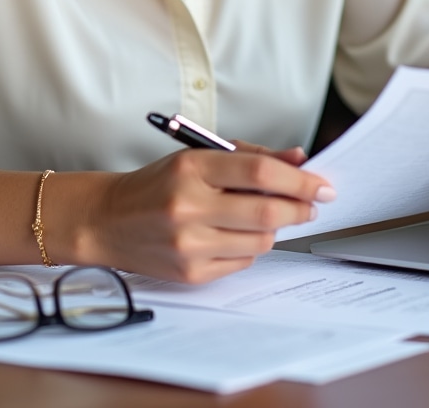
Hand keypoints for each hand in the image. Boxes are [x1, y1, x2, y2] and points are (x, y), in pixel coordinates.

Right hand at [92, 145, 335, 283]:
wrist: (107, 220)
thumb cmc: (157, 184)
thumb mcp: (197, 156)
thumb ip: (249, 157)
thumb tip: (298, 160)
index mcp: (191, 167)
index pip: (259, 172)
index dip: (299, 179)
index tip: (322, 183)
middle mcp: (188, 205)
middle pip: (266, 210)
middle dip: (300, 207)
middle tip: (312, 203)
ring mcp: (188, 244)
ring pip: (261, 241)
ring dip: (274, 228)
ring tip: (264, 216)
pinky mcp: (190, 273)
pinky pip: (242, 262)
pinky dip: (249, 248)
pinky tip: (233, 235)